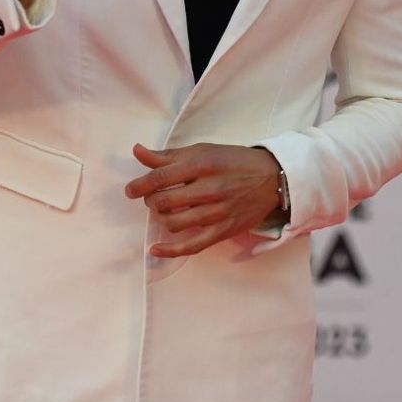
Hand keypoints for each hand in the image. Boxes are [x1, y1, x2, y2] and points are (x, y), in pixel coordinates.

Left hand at [125, 143, 283, 257]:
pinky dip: (170, 250)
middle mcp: (209, 188)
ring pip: (174, 223)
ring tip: (167, 211)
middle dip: (152, 201)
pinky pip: (192, 245)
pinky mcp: (223, 230)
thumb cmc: (233, 162)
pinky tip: (155, 249)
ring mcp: (217, 212)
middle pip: (164, 202)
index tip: (131, 190)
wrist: (271, 178)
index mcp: (202, 164)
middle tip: (154, 198)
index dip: (140, 186)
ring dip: (163, 217)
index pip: (160, 177)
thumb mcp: (202, 151)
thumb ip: (168, 156)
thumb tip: (138, 151)